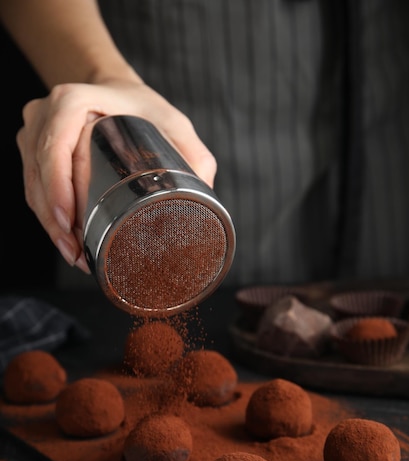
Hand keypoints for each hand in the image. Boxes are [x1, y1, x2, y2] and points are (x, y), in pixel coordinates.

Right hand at [16, 79, 216, 271]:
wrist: (115, 89)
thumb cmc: (142, 106)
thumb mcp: (174, 123)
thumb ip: (195, 156)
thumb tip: (208, 199)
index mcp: (74, 101)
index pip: (56, 147)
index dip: (57, 187)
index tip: (70, 222)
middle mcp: (45, 113)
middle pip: (40, 175)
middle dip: (56, 221)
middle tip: (78, 253)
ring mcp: (34, 131)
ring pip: (33, 186)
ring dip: (50, 225)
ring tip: (75, 254)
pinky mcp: (31, 147)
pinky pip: (32, 186)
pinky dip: (47, 215)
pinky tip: (65, 239)